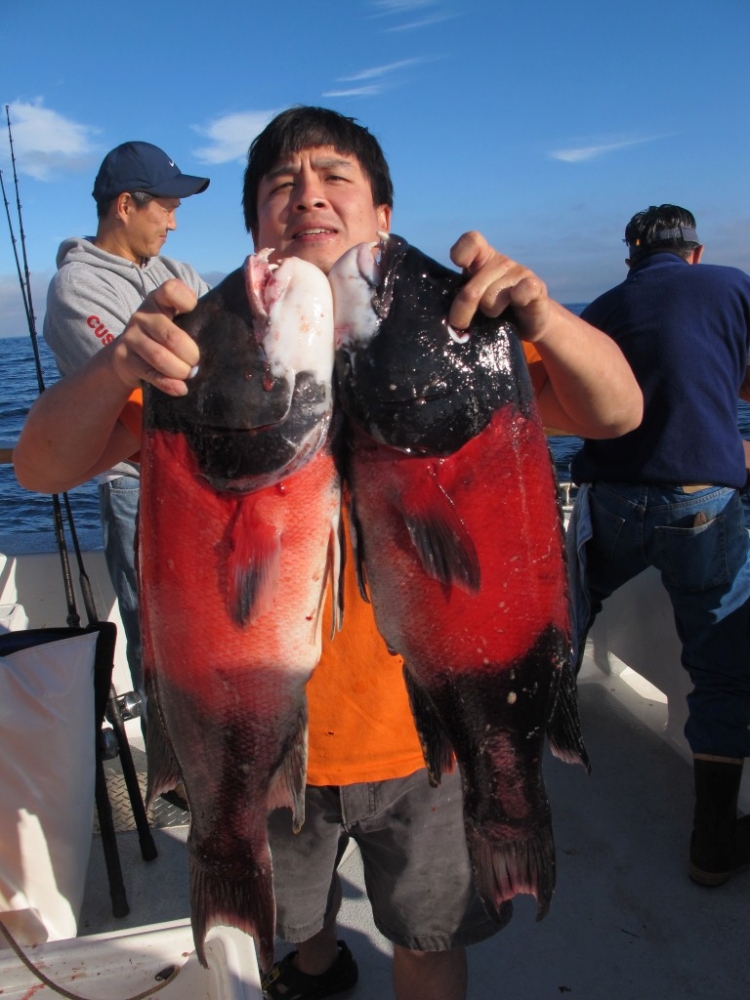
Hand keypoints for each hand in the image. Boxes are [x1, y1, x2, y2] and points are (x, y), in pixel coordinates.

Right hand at [111, 279, 200, 396]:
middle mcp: (142, 315)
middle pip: (171, 336)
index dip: (187, 300)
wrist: (127, 358)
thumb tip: (222, 341)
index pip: (171, 290)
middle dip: (190, 354)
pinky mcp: (124, 358)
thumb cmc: (163, 338)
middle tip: (197, 362)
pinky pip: (151, 374)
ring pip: (159, 357)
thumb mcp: (176, 323)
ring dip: (180, 371)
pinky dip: (169, 384)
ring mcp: (131, 336)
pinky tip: (181, 388)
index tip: (194, 312)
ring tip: (189, 375)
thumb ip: (193, 323)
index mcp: (158, 299)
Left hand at [448, 231, 549, 340]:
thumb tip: (438, 318)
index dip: (462, 253)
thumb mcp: (474, 300)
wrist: (529, 322)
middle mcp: (501, 262)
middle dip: (463, 312)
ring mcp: (520, 272)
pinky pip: (522, 291)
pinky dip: (518, 299)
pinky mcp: (536, 286)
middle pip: (473, 288)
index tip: (459, 267)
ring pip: (491, 298)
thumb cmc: (495, 310)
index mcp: (483, 259)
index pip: (471, 241)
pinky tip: (517, 304)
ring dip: (490, 313)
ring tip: (496, 316)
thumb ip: (459, 299)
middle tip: (461, 325)